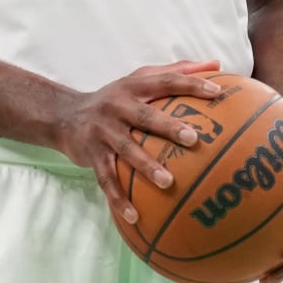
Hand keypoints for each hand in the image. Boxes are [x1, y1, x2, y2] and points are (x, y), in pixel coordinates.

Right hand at [52, 59, 223, 225]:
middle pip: (145, 117)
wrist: (65, 116)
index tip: (217, 93)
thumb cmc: (115, 99)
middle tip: (193, 139)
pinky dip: (119, 199)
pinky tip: (135, 218)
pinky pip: (106, 179)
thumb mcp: (139, 79)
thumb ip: (176, 71)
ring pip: (126, 150)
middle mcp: (117, 107)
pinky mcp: (92, 154)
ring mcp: (103, 131)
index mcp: (133, 87)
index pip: (165, 81)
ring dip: (146, 166)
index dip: (190, 84)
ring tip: (168, 183)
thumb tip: (216, 64)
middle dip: (168, 127)